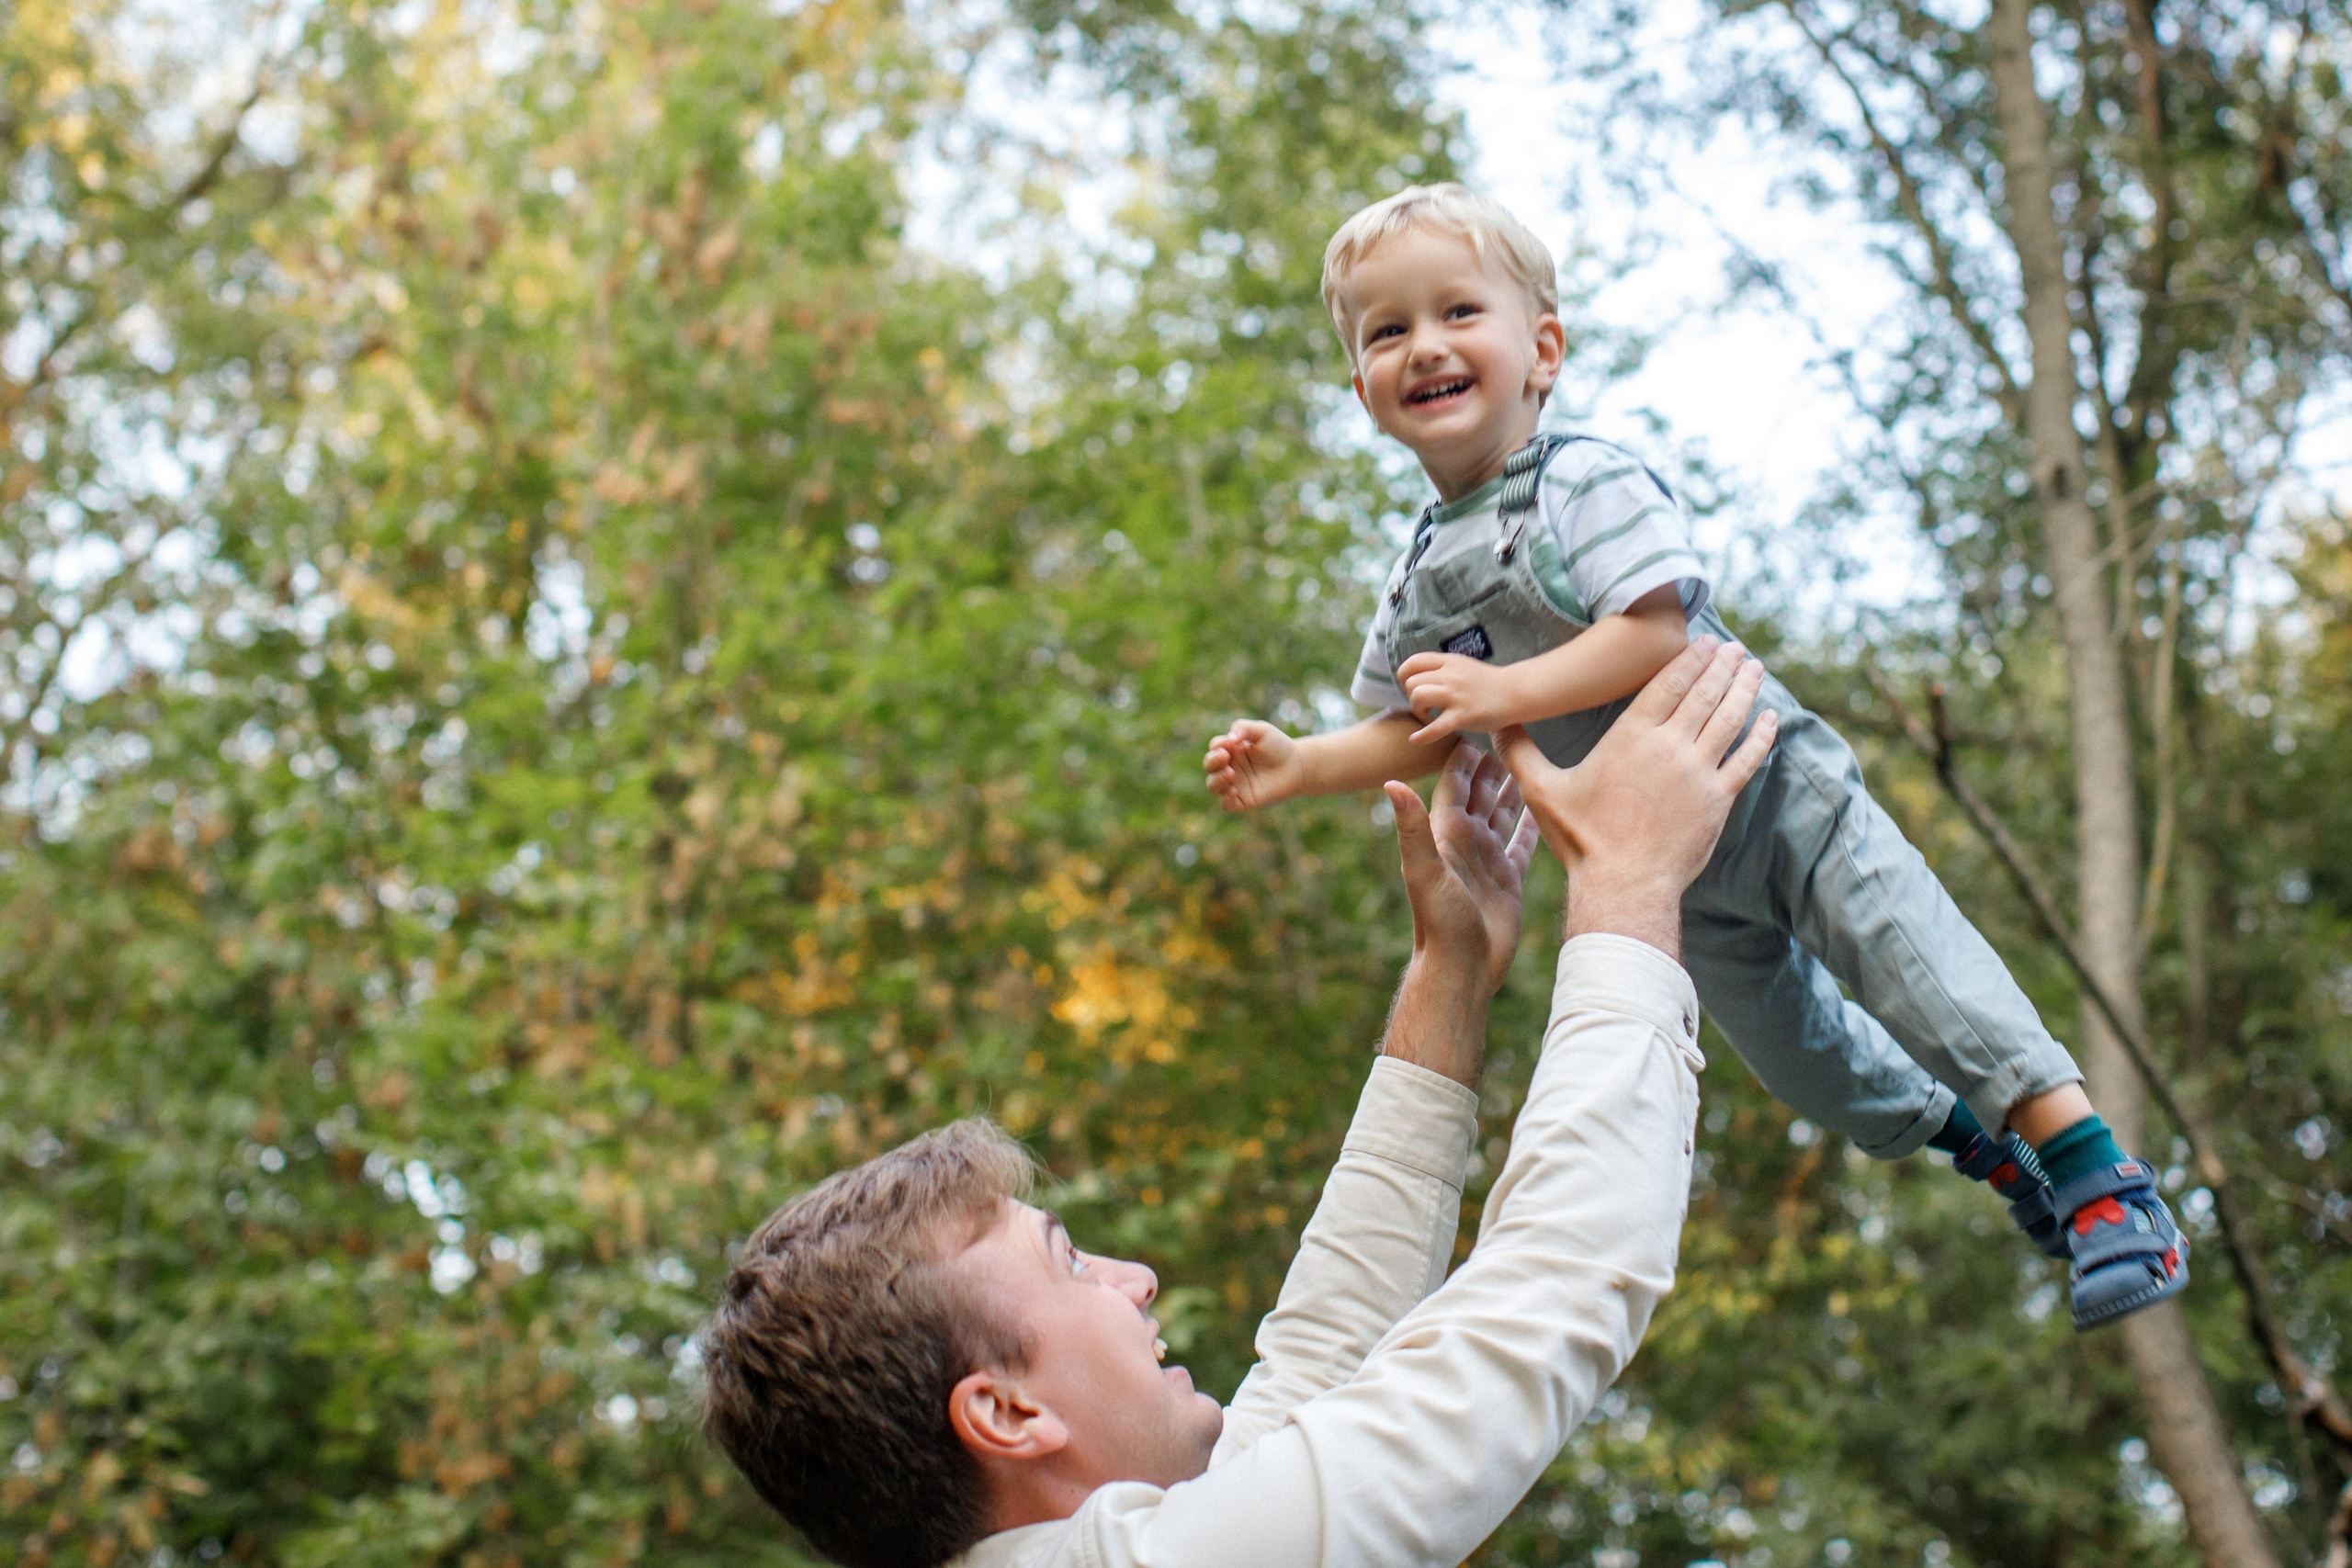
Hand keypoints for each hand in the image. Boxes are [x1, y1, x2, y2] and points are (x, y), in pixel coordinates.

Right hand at [1204, 720, 1303, 811]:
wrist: (1298, 766)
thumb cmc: (1278, 746)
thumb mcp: (1262, 731)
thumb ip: (1243, 728)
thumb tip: (1229, 739)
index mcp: (1231, 750)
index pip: (1215, 748)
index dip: (1218, 746)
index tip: (1230, 743)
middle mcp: (1230, 766)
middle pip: (1210, 766)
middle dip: (1213, 761)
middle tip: (1225, 757)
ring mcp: (1235, 784)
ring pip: (1213, 785)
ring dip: (1217, 780)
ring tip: (1230, 774)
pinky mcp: (1243, 800)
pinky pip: (1226, 804)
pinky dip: (1225, 799)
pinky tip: (1233, 791)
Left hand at [1386, 744, 1540, 995]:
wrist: (1461, 967)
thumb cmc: (1440, 921)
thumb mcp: (1425, 869)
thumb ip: (1412, 826)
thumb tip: (1390, 782)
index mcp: (1447, 833)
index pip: (1455, 783)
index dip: (1464, 755)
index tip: (1476, 723)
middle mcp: (1466, 842)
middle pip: (1481, 793)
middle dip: (1493, 763)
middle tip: (1510, 730)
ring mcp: (1487, 860)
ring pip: (1502, 813)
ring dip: (1511, 788)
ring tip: (1527, 758)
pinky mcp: (1508, 879)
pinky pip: (1522, 843)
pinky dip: (1530, 824)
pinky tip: (1541, 806)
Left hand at [1395, 653, 1524, 745]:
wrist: (1516, 692)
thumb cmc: (1489, 683)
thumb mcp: (1464, 667)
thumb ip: (1443, 669)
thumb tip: (1421, 677)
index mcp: (1449, 662)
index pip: (1414, 661)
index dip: (1405, 675)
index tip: (1410, 685)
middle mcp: (1450, 675)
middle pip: (1412, 682)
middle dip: (1411, 695)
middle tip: (1423, 704)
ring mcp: (1456, 695)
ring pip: (1418, 696)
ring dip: (1417, 709)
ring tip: (1427, 715)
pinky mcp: (1463, 715)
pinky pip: (1435, 726)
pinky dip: (1422, 735)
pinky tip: (1416, 739)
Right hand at [1492, 638, 1775, 952]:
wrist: (1624, 884)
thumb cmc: (1583, 839)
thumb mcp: (1542, 791)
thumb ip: (1519, 753)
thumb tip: (1494, 724)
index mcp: (1631, 738)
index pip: (1667, 684)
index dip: (1689, 660)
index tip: (1703, 642)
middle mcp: (1670, 747)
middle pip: (1703, 694)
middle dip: (1721, 666)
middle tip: (1734, 647)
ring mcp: (1699, 773)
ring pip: (1729, 719)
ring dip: (1743, 689)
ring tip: (1753, 667)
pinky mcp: (1719, 800)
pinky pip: (1747, 759)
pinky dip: (1761, 736)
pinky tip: (1770, 718)